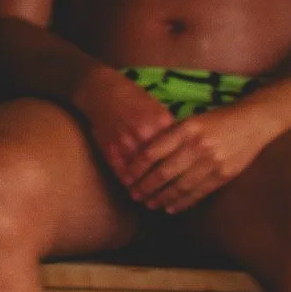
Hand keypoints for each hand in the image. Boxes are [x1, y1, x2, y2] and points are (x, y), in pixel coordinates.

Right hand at [71, 66, 176, 189]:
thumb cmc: (132, 96)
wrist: (101, 90)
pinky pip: (121, 170)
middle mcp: (145, 134)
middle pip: (160, 166)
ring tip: (150, 201)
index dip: (183, 170)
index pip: (177, 152)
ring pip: (140, 173)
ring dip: (145, 189)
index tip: (189, 182)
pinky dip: (127, 182)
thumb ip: (168, 127)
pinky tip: (131, 189)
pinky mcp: (110, 147)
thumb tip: (183, 146)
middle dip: (165, 186)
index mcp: (161, 122)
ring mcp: (126, 142)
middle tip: (170, 199)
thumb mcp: (156, 107)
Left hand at [120, 100, 277, 212]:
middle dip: (145, 187)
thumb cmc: (217, 120)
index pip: (152, 152)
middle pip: (163, 172)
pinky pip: (199, 193)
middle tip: (134, 195)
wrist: (253, 122)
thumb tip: (142, 157)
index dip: (136, 168)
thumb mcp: (191, 121)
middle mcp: (197, 146)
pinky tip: (170, 208)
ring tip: (149, 204)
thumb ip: (170, 137)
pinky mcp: (224, 175)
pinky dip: (183, 202)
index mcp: (185, 129)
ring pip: (180, 186)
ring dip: (162, 198)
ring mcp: (212, 162)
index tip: (126, 178)